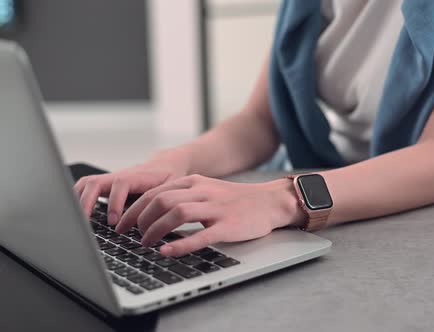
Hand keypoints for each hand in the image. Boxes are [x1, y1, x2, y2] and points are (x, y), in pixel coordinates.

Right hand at [74, 154, 187, 224]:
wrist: (165, 165)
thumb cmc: (169, 178)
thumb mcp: (171, 189)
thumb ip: (162, 202)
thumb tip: (157, 224)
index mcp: (138, 176)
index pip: (121, 184)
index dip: (115, 202)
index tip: (113, 221)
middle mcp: (120, 176)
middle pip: (95, 182)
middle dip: (87, 202)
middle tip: (85, 223)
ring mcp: (111, 179)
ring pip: (87, 184)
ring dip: (78, 200)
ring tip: (74, 221)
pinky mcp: (106, 185)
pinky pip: (85, 188)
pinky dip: (77, 199)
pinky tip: (75, 215)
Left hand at [114, 175, 304, 256]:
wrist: (270, 201)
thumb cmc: (236, 200)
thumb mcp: (207, 190)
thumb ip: (183, 196)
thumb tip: (153, 211)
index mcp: (195, 182)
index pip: (156, 191)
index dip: (135, 208)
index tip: (123, 223)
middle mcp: (203, 191)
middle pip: (161, 200)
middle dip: (140, 219)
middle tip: (130, 236)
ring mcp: (216, 208)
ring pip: (177, 213)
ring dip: (155, 230)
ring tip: (145, 244)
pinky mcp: (227, 225)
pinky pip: (200, 235)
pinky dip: (180, 244)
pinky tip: (167, 252)